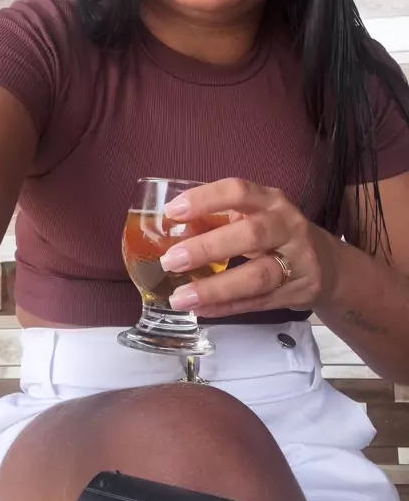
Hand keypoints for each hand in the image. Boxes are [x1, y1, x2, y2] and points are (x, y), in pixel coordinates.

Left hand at [160, 178, 337, 316]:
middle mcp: (287, 226)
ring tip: (180, 297)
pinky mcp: (297, 292)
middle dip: (208, 248)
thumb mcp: (255, 215)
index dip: (205, 199)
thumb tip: (172, 230)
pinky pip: (258, 302)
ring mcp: (296, 261)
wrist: (328, 265)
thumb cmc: (277, 233)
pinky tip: (200, 310)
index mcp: (270, 200)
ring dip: (215, 288)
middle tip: (171, 260)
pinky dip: (227, 307)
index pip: (238, 191)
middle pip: (250, 235)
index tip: (172, 211)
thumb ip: (220, 219)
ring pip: (256, 276)